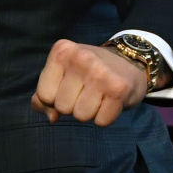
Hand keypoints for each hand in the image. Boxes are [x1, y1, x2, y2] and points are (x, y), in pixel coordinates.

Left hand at [31, 40, 146, 126]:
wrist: (128, 61)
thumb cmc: (87, 71)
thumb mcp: (61, 72)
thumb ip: (43, 95)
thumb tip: (51, 117)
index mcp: (61, 51)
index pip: (44, 94)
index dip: (54, 98)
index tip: (66, 87)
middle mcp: (80, 58)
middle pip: (62, 107)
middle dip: (71, 106)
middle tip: (85, 91)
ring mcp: (101, 73)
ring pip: (81, 116)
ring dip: (88, 112)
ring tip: (97, 96)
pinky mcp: (119, 89)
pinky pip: (101, 122)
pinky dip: (104, 117)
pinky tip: (109, 101)